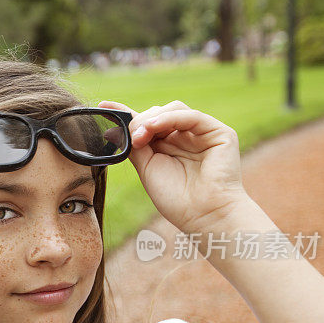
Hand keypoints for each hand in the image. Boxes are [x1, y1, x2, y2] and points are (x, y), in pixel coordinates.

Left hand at [99, 100, 251, 234]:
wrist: (203, 216)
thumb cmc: (176, 198)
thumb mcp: (147, 168)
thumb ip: (135, 147)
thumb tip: (114, 129)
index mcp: (168, 145)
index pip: (146, 122)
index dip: (126, 113)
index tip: (104, 106)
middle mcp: (185, 136)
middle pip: (157, 113)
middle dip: (139, 122)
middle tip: (131, 138)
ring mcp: (202, 133)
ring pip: (173, 109)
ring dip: (151, 119)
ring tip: (140, 136)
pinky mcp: (219, 133)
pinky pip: (191, 116)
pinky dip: (170, 118)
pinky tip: (153, 127)